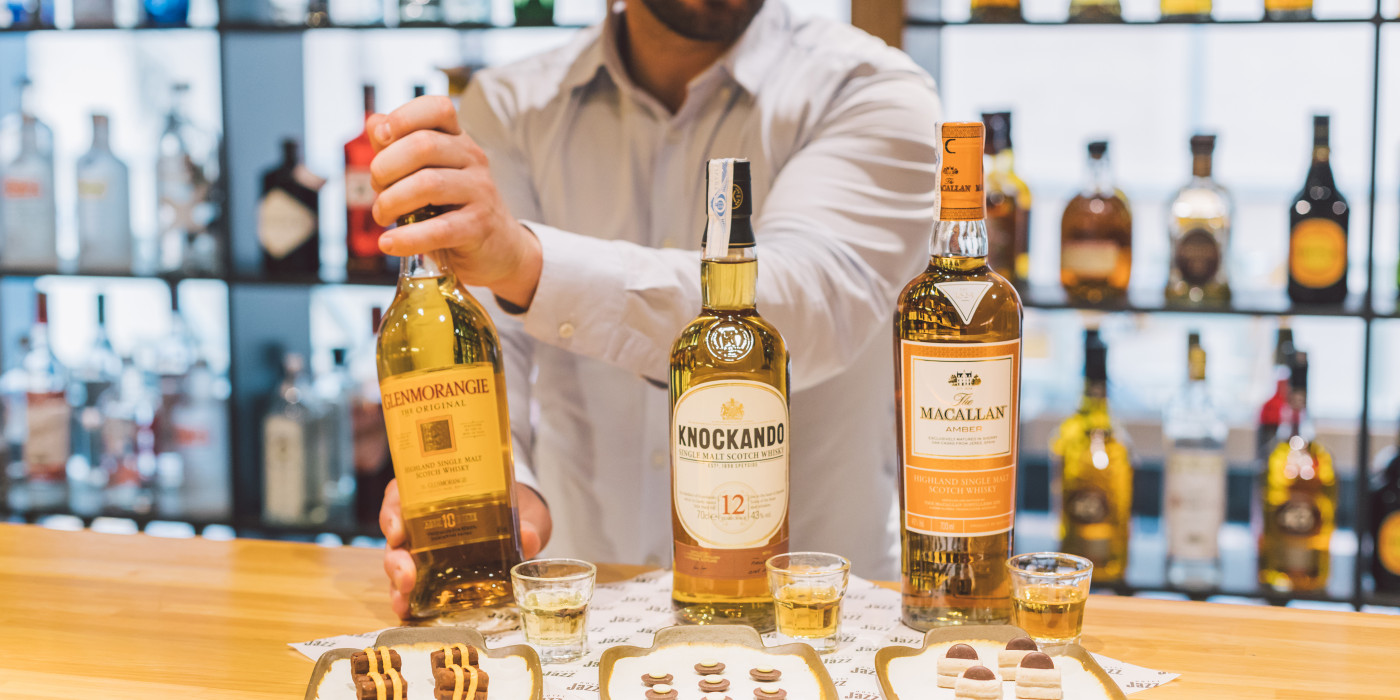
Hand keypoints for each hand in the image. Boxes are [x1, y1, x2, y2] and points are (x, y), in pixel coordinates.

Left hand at [366, 96, 542, 307]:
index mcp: (458, 140)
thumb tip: (375, 123)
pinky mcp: (479, 226)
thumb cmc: (452, 207)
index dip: (403, 117)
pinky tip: (389, 243)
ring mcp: (480, 191)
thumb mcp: (426, 172)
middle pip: (423, 145)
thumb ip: (398, 148)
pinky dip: (406, 238)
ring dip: (391, 202)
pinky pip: (438, 229)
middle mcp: (472, 159)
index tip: (381, 138)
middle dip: (385, 167)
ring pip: (428, 184)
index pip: (437, 108)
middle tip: (377, 188)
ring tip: (382, 216)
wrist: (498, 248)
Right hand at [380, 478, 551, 619]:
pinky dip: (408, 599)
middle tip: (407, 577)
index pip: (400, 496)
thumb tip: (528, 537)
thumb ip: (528, 524)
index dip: (392, 512)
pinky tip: (409, 613)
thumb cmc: (517, 509)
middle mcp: (423, 521)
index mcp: (436, 494)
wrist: (526, 526)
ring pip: (399, 563)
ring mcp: (425, 549)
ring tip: (404, 601)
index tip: (397, 530)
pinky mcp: (433, 574)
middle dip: (396, 558)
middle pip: (395, 536)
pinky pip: (413, 585)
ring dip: (398, 583)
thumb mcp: (526, 512)